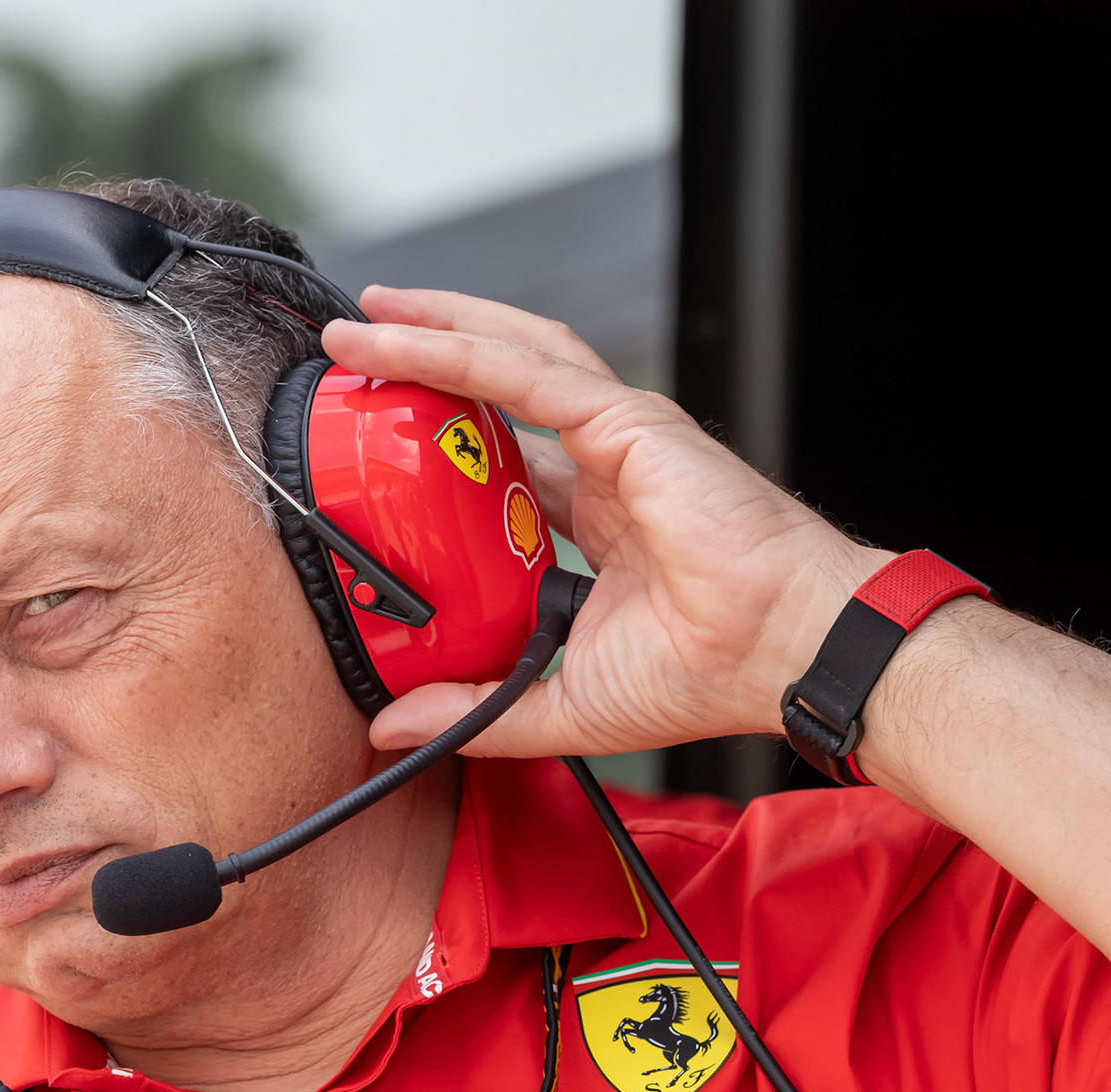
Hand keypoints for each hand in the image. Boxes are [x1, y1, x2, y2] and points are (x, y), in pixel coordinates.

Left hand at [321, 287, 891, 759]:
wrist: (783, 655)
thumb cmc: (709, 673)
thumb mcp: (559, 701)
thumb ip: (474, 708)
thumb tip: (390, 725)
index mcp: (595, 522)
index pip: (503, 464)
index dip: (440, 445)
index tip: (377, 445)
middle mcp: (602, 466)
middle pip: (498, 387)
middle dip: (427, 357)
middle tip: (356, 347)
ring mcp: (617, 434)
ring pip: (506, 356)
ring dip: (431, 330)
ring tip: (366, 317)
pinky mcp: (626, 420)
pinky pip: (521, 372)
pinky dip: (456, 348)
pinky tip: (401, 335)